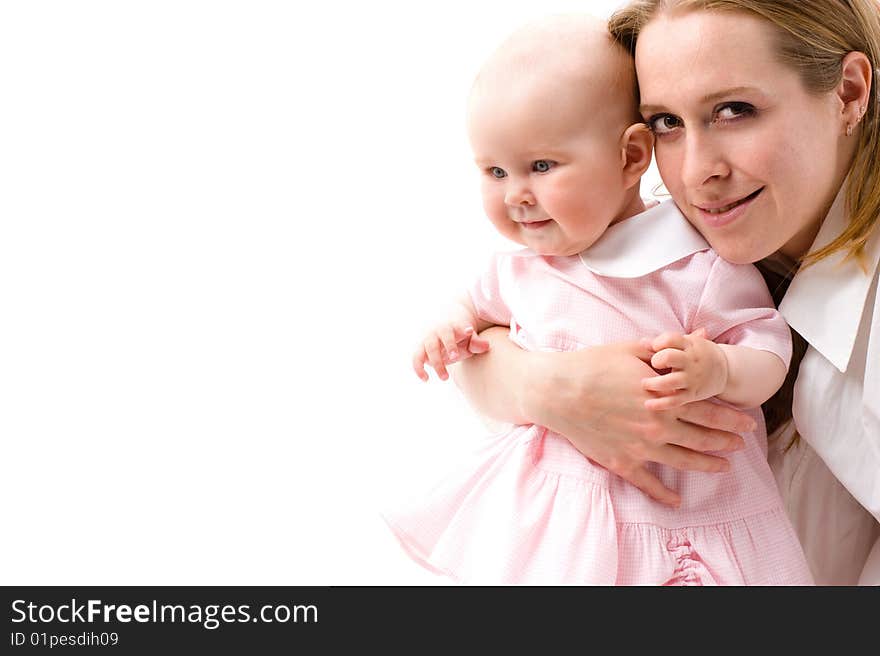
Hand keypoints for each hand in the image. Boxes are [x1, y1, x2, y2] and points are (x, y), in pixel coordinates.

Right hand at [412, 321, 490, 381]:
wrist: (442, 332)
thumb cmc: (460, 338)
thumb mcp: (470, 339)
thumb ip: (477, 342)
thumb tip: (486, 345)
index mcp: (452, 326)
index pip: (457, 327)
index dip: (462, 329)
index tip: (469, 331)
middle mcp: (438, 331)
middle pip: (443, 336)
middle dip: (448, 346)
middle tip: (455, 357)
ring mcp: (427, 340)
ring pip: (428, 350)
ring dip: (436, 363)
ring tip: (445, 378)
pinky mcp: (420, 350)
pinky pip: (416, 359)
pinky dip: (418, 369)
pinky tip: (426, 379)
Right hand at [521, 341, 752, 506]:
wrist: (557, 391)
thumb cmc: (591, 365)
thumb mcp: (630, 349)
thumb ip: (664, 350)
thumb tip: (696, 335)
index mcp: (664, 398)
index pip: (708, 410)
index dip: (732, 417)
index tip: (748, 422)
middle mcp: (659, 425)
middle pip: (703, 437)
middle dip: (726, 441)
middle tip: (741, 444)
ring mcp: (642, 447)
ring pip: (684, 462)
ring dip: (708, 465)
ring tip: (724, 467)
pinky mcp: (622, 462)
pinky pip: (648, 483)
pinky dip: (664, 494)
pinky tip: (676, 501)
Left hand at [641, 329, 728, 409]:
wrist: (725, 370)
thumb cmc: (695, 354)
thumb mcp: (684, 344)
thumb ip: (663, 342)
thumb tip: (642, 342)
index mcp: (688, 345)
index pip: (670, 339)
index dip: (658, 342)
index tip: (653, 347)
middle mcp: (690, 361)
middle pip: (670, 356)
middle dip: (658, 359)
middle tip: (654, 364)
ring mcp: (692, 378)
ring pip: (671, 381)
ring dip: (655, 383)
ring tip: (645, 384)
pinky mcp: (692, 394)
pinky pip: (675, 400)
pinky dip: (661, 404)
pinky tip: (648, 405)